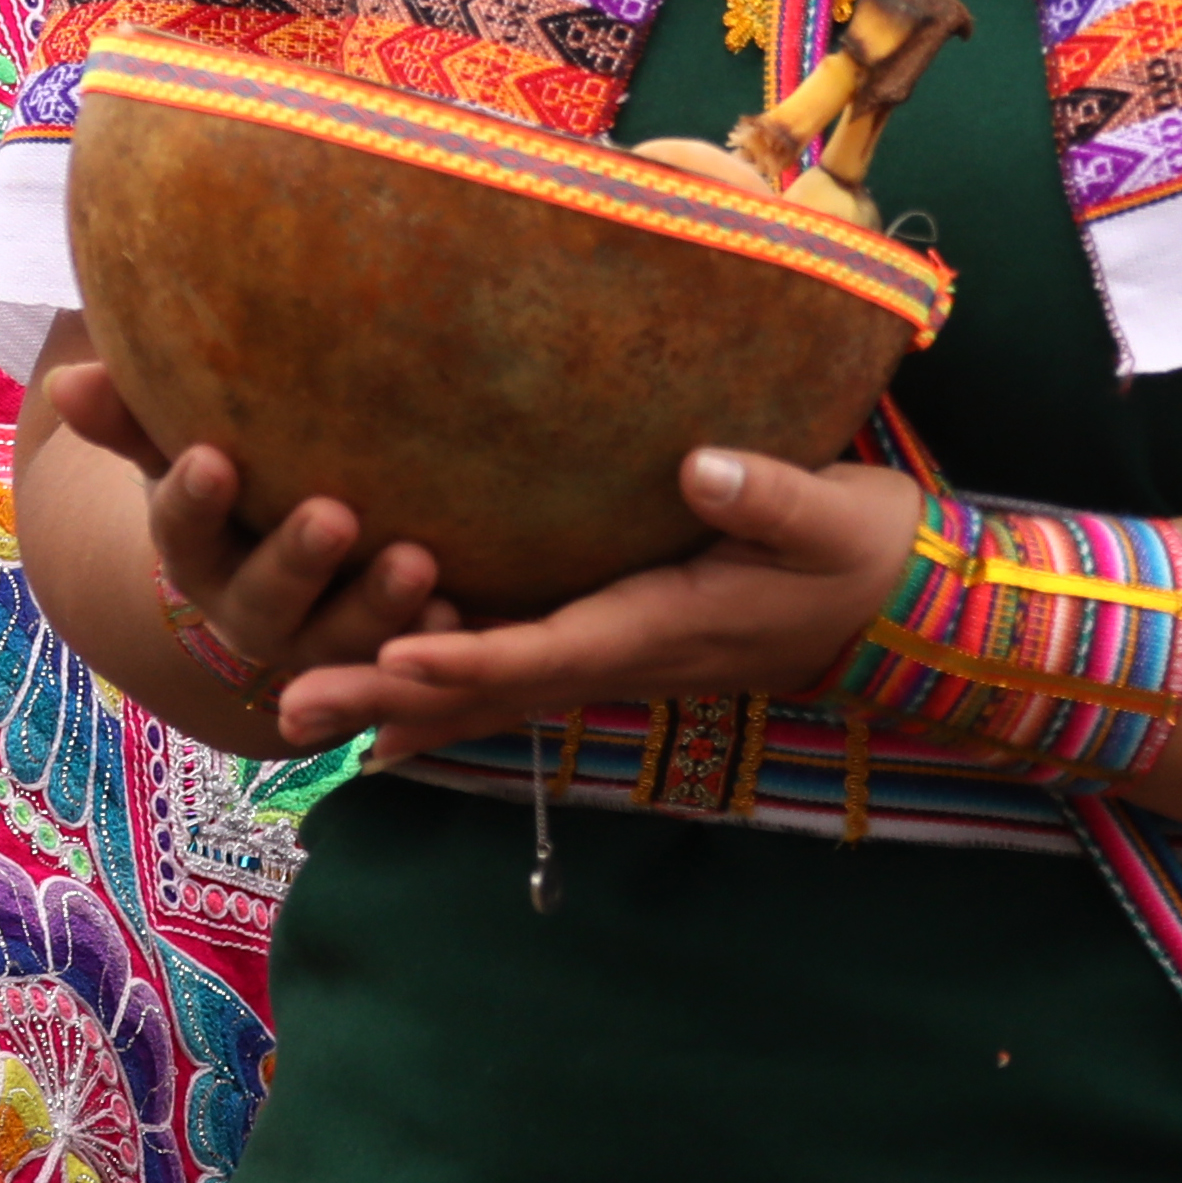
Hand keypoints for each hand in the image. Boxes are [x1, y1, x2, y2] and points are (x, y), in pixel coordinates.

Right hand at [34, 358, 457, 742]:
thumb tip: (66, 379)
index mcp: (199, 556)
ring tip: (419, 562)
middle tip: (335, 516)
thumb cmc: (237, 480)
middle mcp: (252, 612)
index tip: (211, 458)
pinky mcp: (379, 661)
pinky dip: (433, 644)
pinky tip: (464, 612)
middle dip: (297, 562)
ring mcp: (317, 646)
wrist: (280, 570)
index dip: (193, 500)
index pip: (184, 532)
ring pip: (341, 641)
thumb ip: (135, 418)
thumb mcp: (184, 449)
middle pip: (266, 601)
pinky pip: (403, 666)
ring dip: (378, 607)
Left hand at [301, 446, 918, 760]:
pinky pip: (514, 677)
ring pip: (491, 695)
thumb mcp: (834, 515)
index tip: (394, 659)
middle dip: (390, 701)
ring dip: (395, 705)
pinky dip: (443, 695)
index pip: (552, 651)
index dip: (471, 661)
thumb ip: (772, 496)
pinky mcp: (615, 639)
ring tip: (294, 714)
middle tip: (287, 713)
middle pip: (491, 693)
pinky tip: (385, 706)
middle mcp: (625, 657)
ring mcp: (616, 658)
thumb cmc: (863, 550)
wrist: (894, 605)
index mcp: (666, 626)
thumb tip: (703, 468)